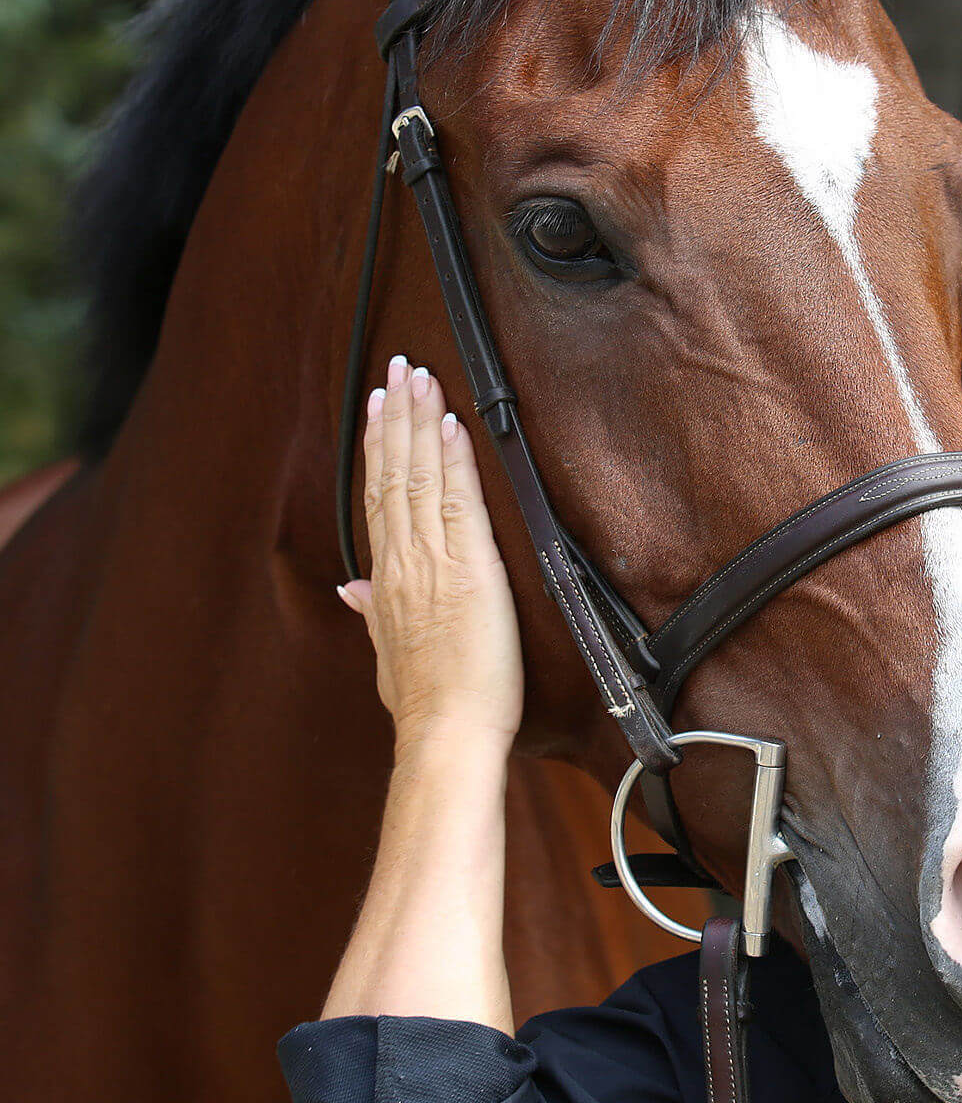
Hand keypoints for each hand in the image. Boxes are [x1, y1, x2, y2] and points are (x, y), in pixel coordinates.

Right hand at [337, 354, 524, 754]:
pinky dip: (454, 460)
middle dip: (396, 417)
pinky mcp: (470, 567)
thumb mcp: (387, 657)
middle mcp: (402, 562)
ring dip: (421, 422)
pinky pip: (459, 500)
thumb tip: (349, 588)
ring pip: (420, 477)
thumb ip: (371, 615)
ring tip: (420, 377)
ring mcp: (433, 561)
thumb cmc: (424, 705)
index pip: (380, 499)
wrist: (445, 733)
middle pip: (394, 474)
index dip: (378, 449)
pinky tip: (452, 425)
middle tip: (398, 369)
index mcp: (385, 581)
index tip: (378, 408)